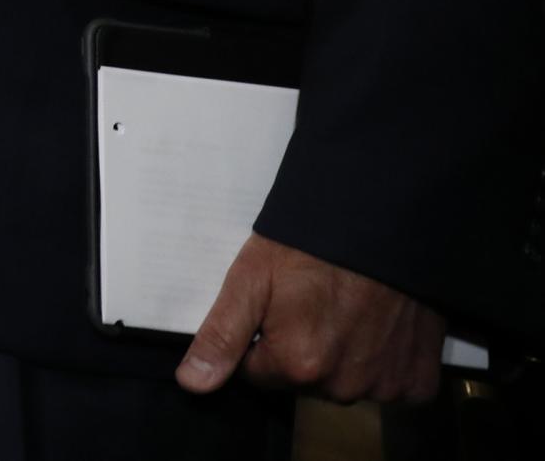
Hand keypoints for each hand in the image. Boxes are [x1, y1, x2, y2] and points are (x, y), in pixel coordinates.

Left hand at [178, 233, 443, 403]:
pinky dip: (385, 362)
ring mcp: (385, 385)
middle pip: (304, 380)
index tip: (277, 306)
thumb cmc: (312, 246)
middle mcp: (343, 386)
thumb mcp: (252, 279)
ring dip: (344, 357)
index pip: (258, 372)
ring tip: (349, 310)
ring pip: (346, 383)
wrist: (385, 224)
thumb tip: (192, 383)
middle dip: (302, 349)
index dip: (261, 339)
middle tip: (314, 302)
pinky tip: (380, 327)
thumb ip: (222, 336)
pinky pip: (393, 387)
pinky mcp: (418, 380)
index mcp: (298, 363)